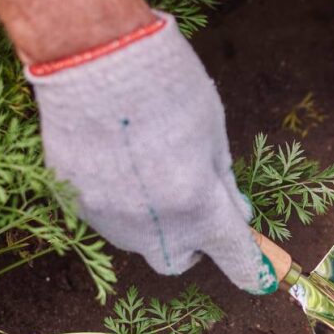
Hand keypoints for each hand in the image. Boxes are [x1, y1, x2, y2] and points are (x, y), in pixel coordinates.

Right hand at [27, 12, 277, 293]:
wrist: (94, 56)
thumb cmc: (167, 86)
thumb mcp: (214, 134)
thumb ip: (224, 182)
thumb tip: (236, 214)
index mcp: (199, 208)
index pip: (235, 257)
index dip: (251, 269)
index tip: (260, 277)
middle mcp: (152, 226)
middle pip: (177, 261)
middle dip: (193, 245)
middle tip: (196, 205)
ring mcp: (107, 218)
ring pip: (138, 242)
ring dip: (155, 224)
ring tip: (151, 168)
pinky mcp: (72, 201)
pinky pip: (105, 217)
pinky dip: (120, 203)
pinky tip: (119, 159)